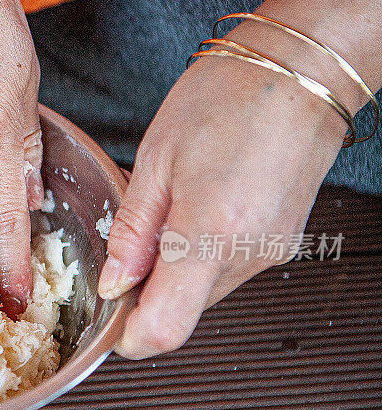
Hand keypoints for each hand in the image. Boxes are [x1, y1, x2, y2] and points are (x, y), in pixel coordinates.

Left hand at [97, 47, 347, 358]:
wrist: (301, 72)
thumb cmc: (227, 98)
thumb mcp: (156, 159)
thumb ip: (133, 231)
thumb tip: (115, 284)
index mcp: (210, 232)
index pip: (164, 329)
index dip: (128, 337)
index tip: (108, 318)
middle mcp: (248, 255)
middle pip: (180, 313)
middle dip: (144, 292)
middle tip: (131, 240)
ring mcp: (269, 254)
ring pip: (201, 294)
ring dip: (171, 270)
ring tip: (168, 211)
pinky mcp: (280, 246)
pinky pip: (225, 272)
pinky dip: (199, 256)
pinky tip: (195, 210)